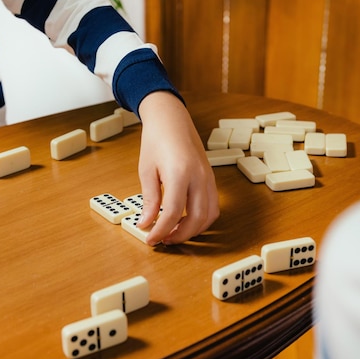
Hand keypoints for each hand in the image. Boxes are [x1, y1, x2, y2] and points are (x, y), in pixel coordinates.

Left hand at [136, 91, 218, 244]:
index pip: (173, 213)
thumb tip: (146, 223)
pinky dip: (202, 219)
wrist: (171, 118)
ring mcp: (208, 177)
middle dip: (180, 236)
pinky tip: (186, 220)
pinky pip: (213, 206)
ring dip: (193, 230)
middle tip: (163, 241)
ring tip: (174, 233)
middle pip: (197, 218)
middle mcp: (199, 176)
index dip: (161, 231)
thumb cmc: (156, 139)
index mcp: (180, 172)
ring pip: (209, 215)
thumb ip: (149, 199)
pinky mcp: (211, 178)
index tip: (150, 240)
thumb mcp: (146, 170)